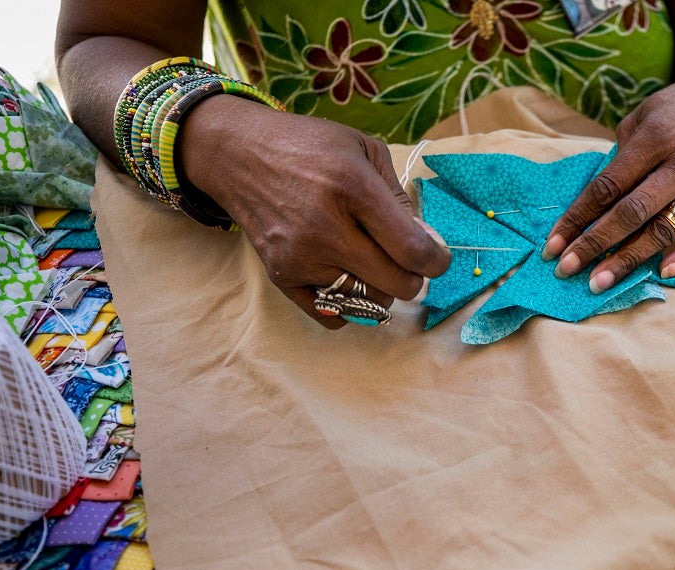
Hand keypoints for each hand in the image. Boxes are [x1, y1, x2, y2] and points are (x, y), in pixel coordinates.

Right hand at [179, 96, 449, 327]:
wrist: (238, 155)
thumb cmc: (310, 147)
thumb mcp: (364, 150)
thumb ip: (401, 197)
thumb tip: (428, 243)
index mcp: (352, 187)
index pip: (412, 250)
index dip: (437, 261)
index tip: (437, 257)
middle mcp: (325, 228)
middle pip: (397, 284)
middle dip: (413, 277)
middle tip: (405, 260)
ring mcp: (300, 257)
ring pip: (369, 303)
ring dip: (382, 290)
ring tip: (374, 264)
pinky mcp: (282, 277)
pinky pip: (334, 316)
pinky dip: (351, 305)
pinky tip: (349, 278)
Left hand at [543, 52, 674, 292]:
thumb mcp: (643, 114)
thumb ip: (621, 155)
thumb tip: (597, 202)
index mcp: (656, 138)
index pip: (608, 186)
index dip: (578, 217)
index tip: (554, 245)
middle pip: (632, 213)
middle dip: (595, 244)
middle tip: (566, 270)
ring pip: (666, 229)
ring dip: (630, 259)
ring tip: (601, 282)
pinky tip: (663, 272)